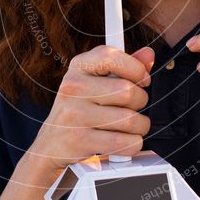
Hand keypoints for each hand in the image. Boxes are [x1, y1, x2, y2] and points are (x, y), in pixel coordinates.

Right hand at [29, 45, 154, 173]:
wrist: (50, 144)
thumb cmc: (80, 108)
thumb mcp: (96, 82)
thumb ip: (123, 66)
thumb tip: (149, 54)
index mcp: (78, 67)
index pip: (112, 56)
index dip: (136, 68)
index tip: (142, 80)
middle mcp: (73, 87)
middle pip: (128, 91)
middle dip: (141, 102)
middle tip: (133, 107)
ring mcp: (74, 114)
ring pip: (130, 119)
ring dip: (140, 126)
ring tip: (130, 126)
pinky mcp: (79, 140)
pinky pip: (124, 142)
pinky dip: (132, 144)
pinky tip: (124, 141)